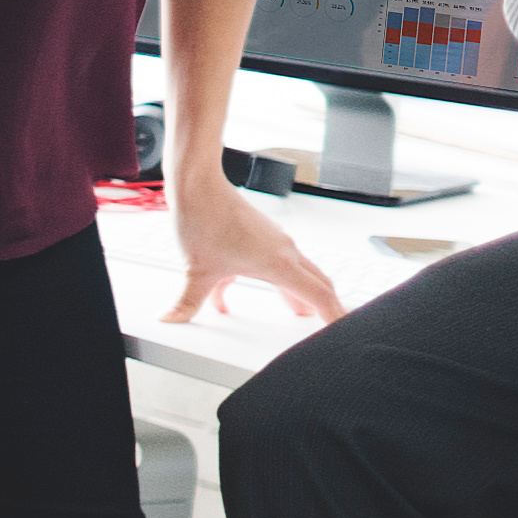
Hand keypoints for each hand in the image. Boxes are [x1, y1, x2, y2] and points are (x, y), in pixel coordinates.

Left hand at [162, 175, 346, 325]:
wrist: (198, 185)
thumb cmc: (204, 219)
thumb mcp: (197, 270)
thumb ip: (189, 301)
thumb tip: (174, 318)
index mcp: (278, 264)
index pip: (319, 296)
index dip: (335, 317)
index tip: (344, 332)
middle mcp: (284, 251)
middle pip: (319, 283)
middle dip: (327, 307)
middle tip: (333, 325)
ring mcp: (275, 241)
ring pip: (298, 272)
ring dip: (300, 293)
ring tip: (298, 312)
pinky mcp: (262, 235)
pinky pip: (275, 262)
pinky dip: (271, 279)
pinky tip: (232, 293)